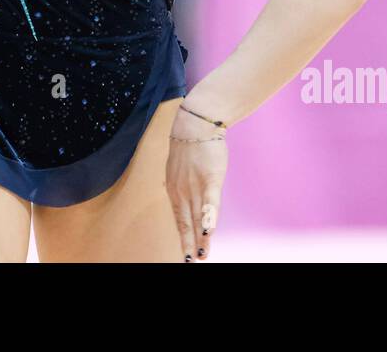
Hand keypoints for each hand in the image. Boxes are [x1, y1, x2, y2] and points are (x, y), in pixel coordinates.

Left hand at [167, 102, 226, 261]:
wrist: (196, 123)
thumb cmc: (191, 144)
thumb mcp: (182, 167)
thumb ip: (183, 184)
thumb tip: (184, 194)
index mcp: (175, 189)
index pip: (179, 219)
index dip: (182, 237)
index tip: (185, 255)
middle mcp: (182, 191)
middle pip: (186, 222)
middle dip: (189, 244)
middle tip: (191, 262)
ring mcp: (195, 185)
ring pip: (198, 217)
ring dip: (200, 238)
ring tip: (202, 255)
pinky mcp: (211, 178)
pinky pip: (210, 202)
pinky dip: (209, 217)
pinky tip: (209, 231)